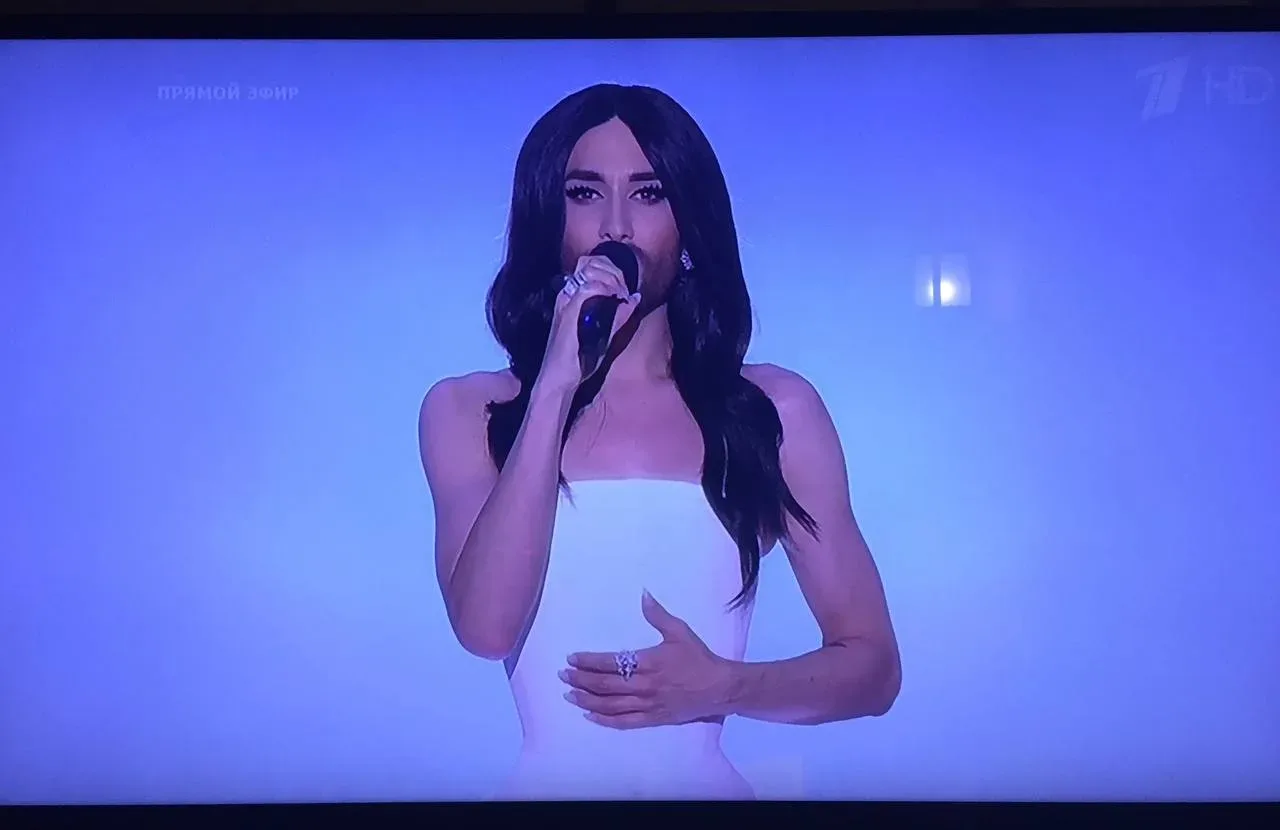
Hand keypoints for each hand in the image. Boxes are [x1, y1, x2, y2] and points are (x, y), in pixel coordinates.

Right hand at [536, 254, 640, 394]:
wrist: (558, 378)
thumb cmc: (578, 360)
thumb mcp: (604, 335)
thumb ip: (619, 316)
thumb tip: (635, 297)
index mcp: (572, 297)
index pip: (590, 265)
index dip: (611, 269)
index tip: (623, 290)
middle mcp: (567, 294)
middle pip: (591, 262)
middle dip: (614, 271)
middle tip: (624, 291)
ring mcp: (567, 301)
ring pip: (591, 270)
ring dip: (612, 278)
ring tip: (620, 295)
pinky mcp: (569, 311)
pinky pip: (589, 287)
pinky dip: (606, 289)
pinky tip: (615, 300)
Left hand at [560, 591, 733, 729]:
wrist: (720, 687)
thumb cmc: (698, 658)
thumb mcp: (680, 632)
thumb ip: (658, 615)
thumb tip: (643, 594)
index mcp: (648, 662)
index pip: (610, 662)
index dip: (588, 661)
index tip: (572, 658)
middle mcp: (644, 685)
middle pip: (605, 685)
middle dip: (581, 680)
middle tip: (563, 676)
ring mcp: (648, 705)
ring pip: (610, 705)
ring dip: (587, 700)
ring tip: (570, 695)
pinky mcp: (653, 719)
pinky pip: (624, 722)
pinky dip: (604, 720)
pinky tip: (590, 715)